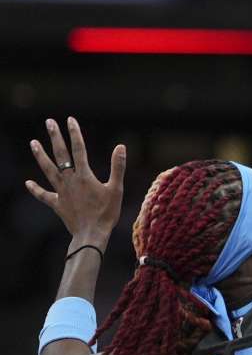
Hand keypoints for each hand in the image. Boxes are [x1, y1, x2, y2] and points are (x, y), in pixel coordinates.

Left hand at [26, 117, 126, 248]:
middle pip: (60, 155)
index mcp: (84, 175)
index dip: (74, 134)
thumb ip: (118, 167)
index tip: (69, 120)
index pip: (79, 149)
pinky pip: (44, 195)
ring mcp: (61, 192)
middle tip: (49, 122)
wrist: (91, 234)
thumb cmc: (106, 213)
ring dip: (40, 156)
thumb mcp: (116, 189)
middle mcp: (70, 180)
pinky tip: (28, 183)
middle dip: (55, 137)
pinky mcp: (57, 204)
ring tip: (33, 143)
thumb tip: (121, 146)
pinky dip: (35, 189)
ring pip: (48, 170)